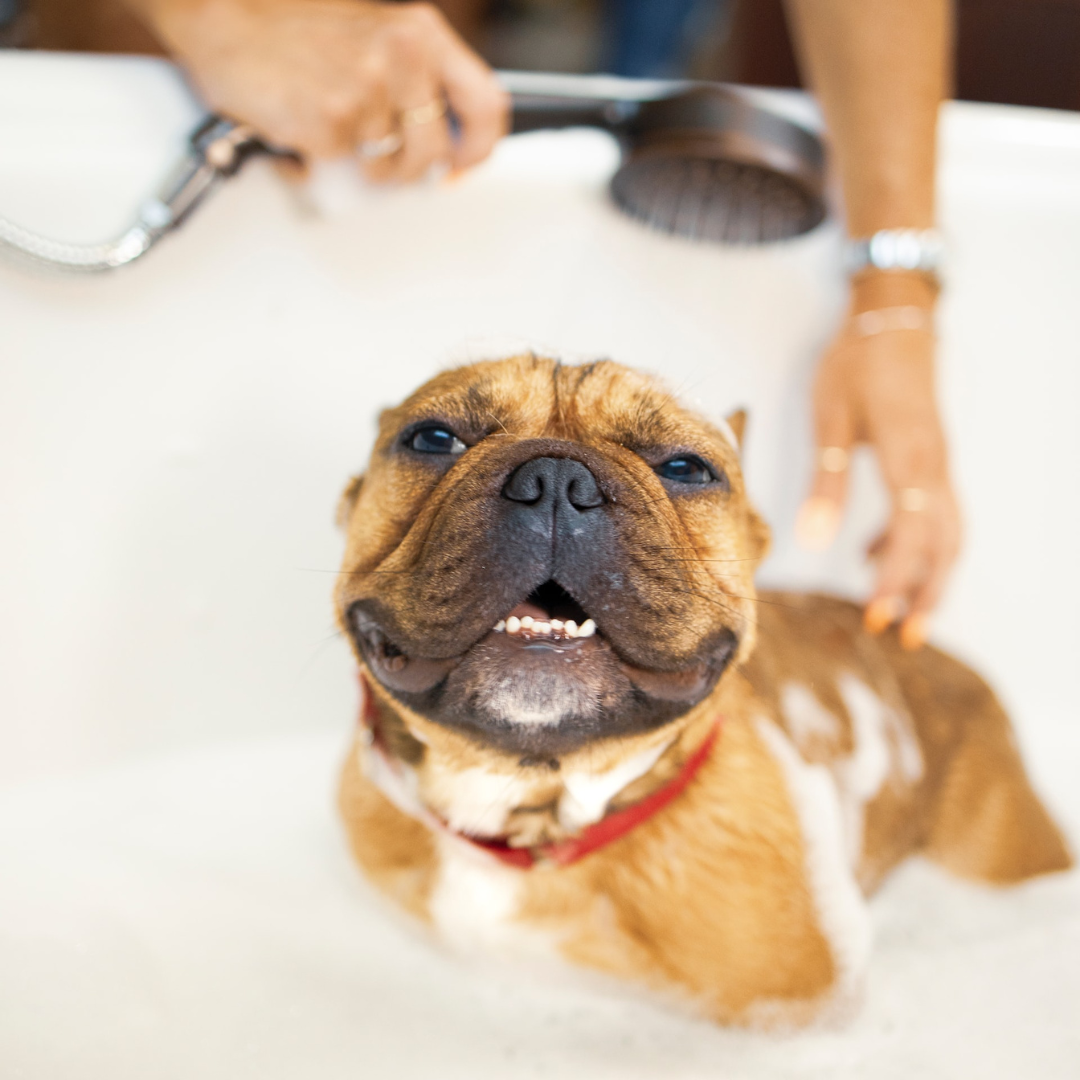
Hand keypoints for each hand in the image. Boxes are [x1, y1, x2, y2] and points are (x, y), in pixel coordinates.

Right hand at [144, 0, 508, 181]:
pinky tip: (301, 127)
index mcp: (421, 33)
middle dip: (407, 168)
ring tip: (331, 130)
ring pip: (388, 167)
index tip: (459, 165)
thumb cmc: (293, 29)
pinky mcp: (331, 121)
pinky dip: (320, 160)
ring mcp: (368, 90)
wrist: (224, 17)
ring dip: (361, 165)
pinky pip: (342, 167)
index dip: (477, 149)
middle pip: (434, 150)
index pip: (486, 105)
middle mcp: (403, 56)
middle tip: (379, 159)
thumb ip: (418, 79)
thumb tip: (444, 136)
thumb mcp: (375, 36)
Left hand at [796, 273, 961, 648]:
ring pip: (946, 533)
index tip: (877, 616)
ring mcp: (938, 463)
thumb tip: (812, 538)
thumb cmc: (858, 362)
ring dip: (928, 575)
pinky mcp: (931, 458)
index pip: (912, 536)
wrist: (894, 316)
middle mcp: (934, 468)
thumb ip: (826, 479)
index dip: (897, 581)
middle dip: (925, 593)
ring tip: (904, 613)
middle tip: (905, 636)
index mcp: (910, 460)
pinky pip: (934, 512)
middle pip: (943, 545)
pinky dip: (914, 542)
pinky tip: (873, 554)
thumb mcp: (831, 417)